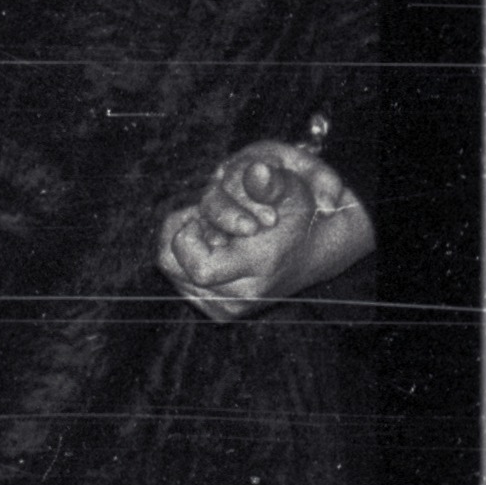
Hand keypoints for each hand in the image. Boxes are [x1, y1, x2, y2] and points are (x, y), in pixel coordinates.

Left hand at [159, 141, 374, 321]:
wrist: (313, 252)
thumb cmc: (294, 214)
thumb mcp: (288, 189)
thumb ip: (270, 181)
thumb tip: (257, 171)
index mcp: (259, 267)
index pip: (199, 268)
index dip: (188, 236)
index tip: (200, 217)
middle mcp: (242, 296)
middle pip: (174, 266)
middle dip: (183, 236)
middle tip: (204, 222)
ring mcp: (228, 309)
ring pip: (172, 273)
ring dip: (182, 248)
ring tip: (209, 233)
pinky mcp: (219, 312)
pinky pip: (179, 283)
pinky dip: (184, 261)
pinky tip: (208, 247)